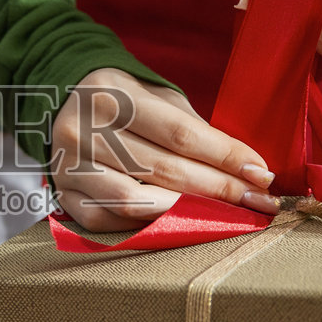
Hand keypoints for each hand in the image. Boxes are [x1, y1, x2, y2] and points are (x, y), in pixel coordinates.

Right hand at [50, 67, 276, 231]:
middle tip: (257, 202)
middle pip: (164, 170)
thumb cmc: (123, 99)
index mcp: (110, 95)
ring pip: (136, 201)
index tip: (261, 174)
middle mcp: (83, 130)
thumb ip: (193, 128)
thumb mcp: (155, 96)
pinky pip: (109, 220)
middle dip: (219, 189)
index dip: (226, 157)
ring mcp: (68, 166)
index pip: (180, 134)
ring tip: (225, 215)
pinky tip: (176, 221)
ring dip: (188, 213)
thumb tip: (246, 169)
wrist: (61, 99)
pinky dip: (146, 225)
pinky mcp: (62, 195)